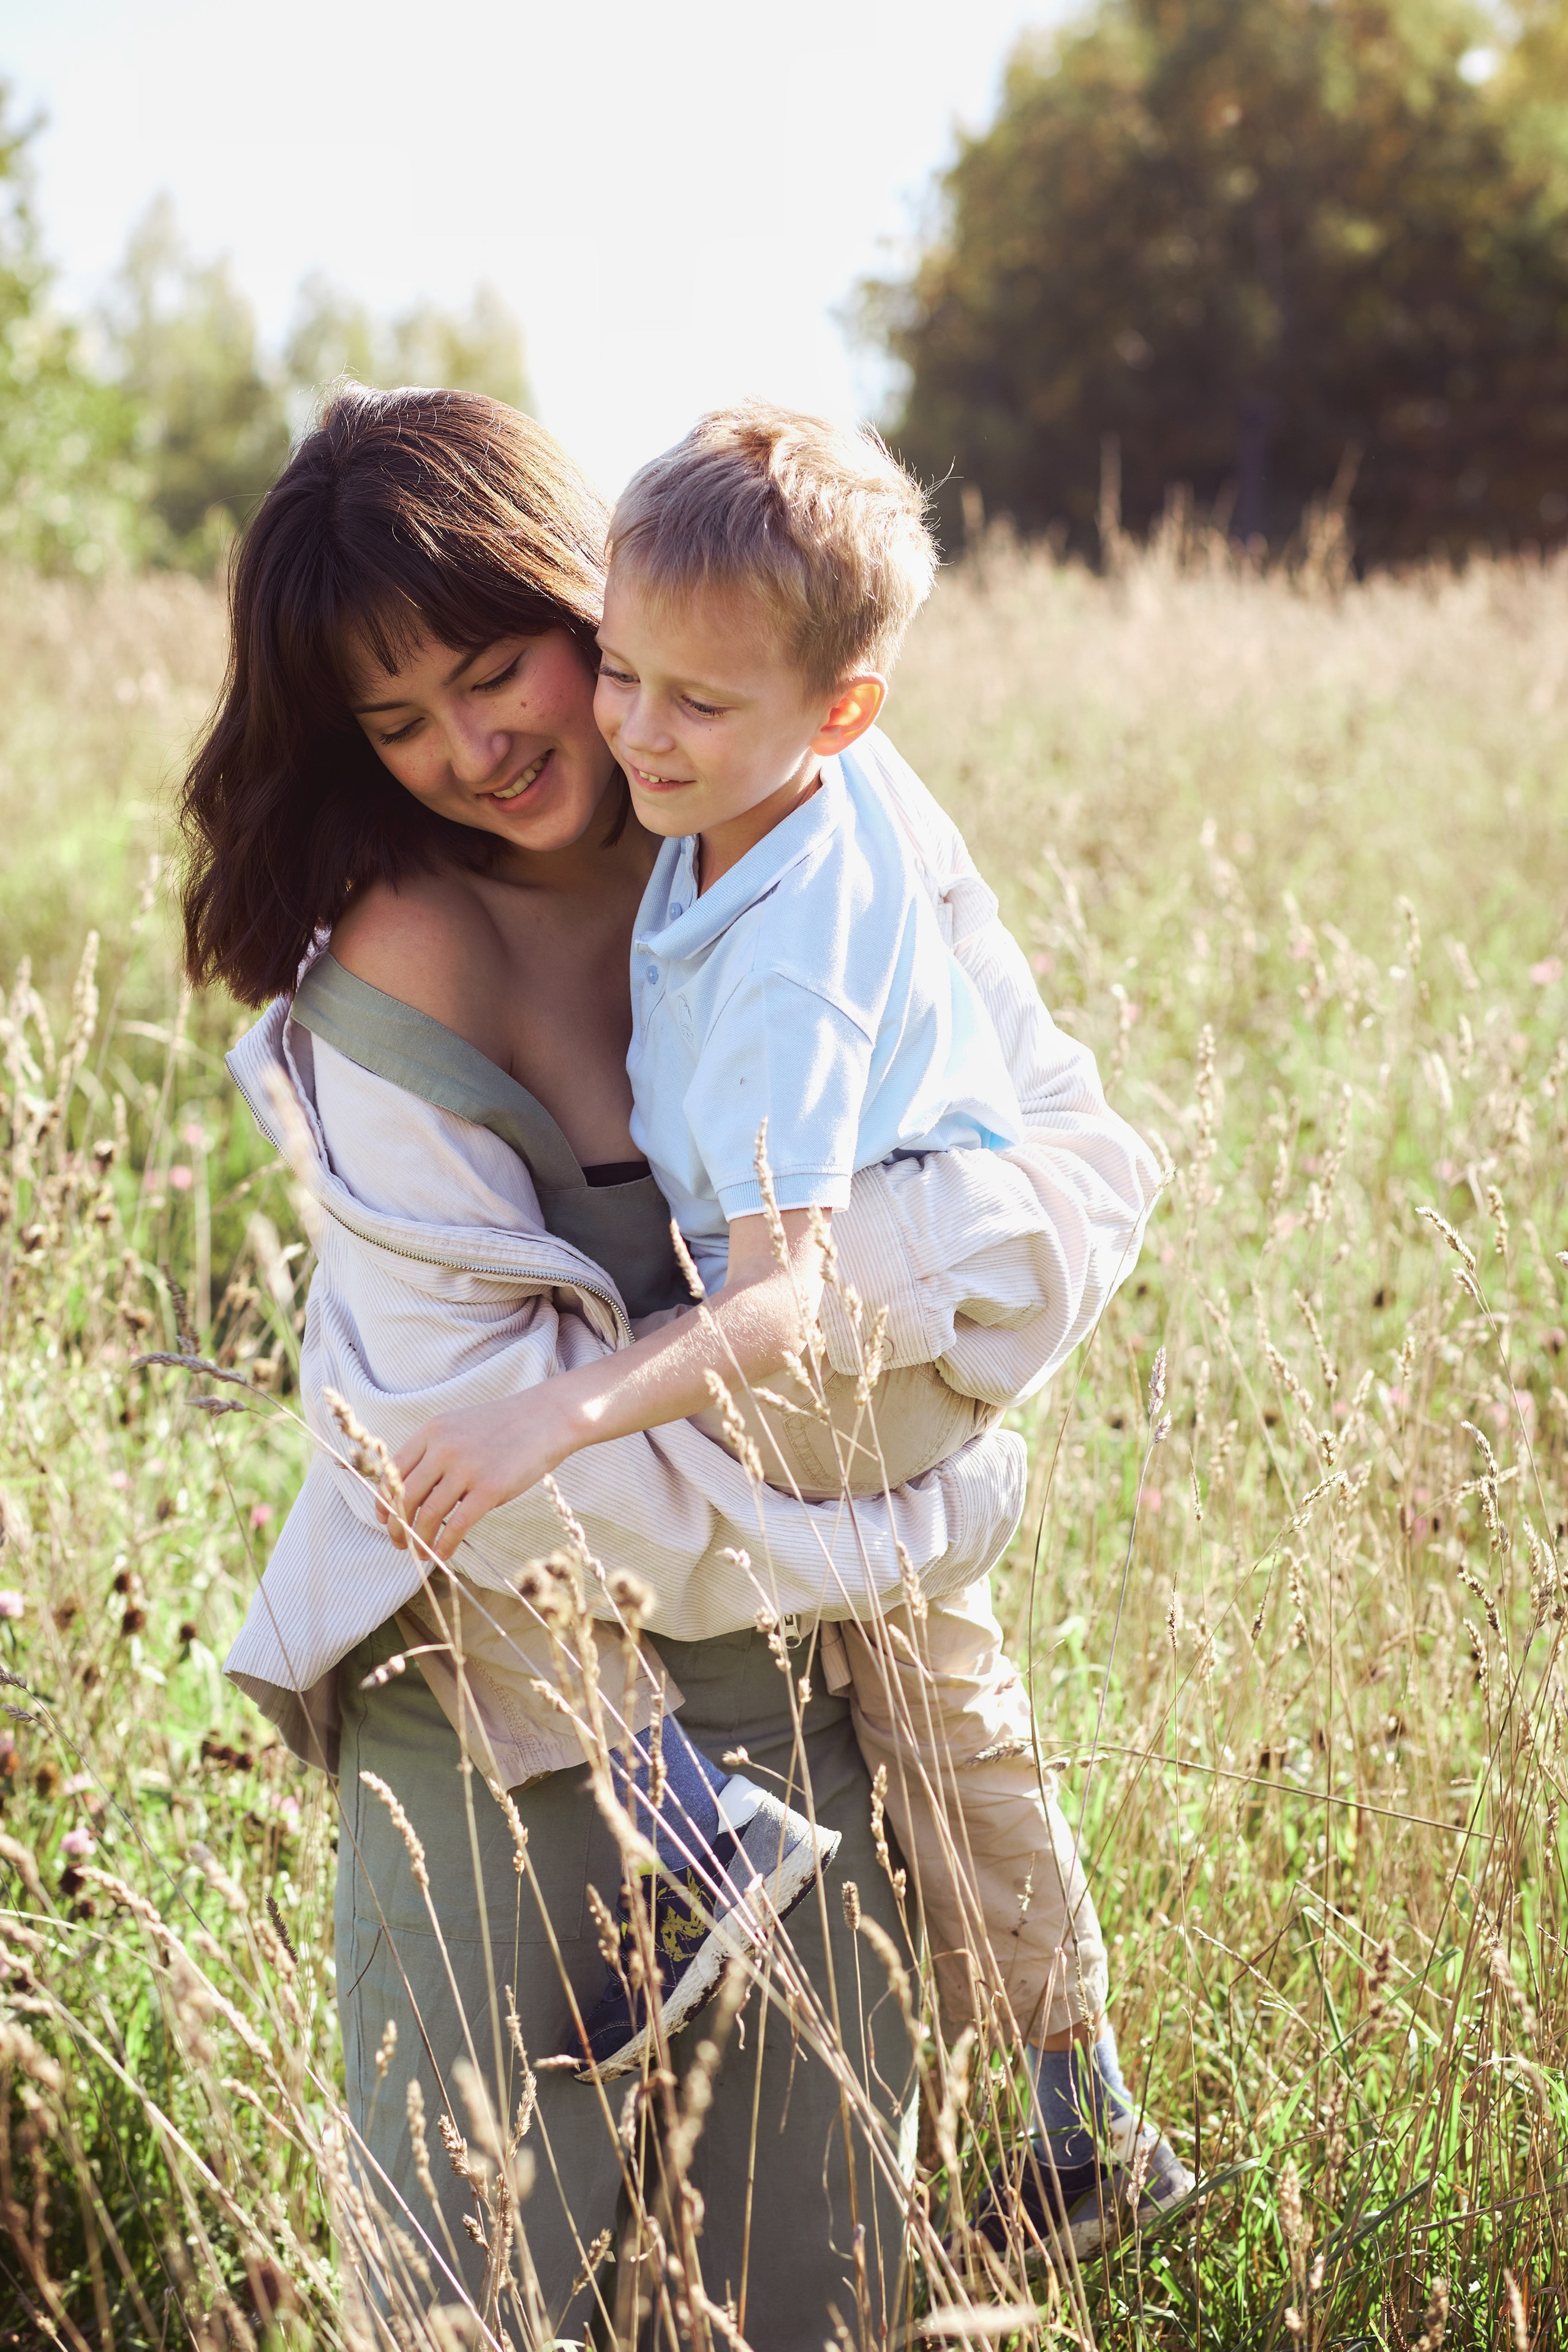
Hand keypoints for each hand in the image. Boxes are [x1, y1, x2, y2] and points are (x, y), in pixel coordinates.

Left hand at [379, 1393, 575, 1561]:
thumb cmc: (503, 1426)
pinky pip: (457, 1525)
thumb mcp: (459, 1427)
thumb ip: (435, 1452)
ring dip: (419, 1540)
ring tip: (421, 1552)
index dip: (383, 1501)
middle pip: (405, 1496)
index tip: (384, 1519)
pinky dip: (444, 1545)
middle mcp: (444, 1448)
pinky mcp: (490, 1488)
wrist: (546, 1417)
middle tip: (400, 1542)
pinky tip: (442, 1554)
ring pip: (428, 1514)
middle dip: (397, 1526)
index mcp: (432, 1431)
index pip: (393, 1472)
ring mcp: (467, 1468)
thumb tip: (413, 1493)